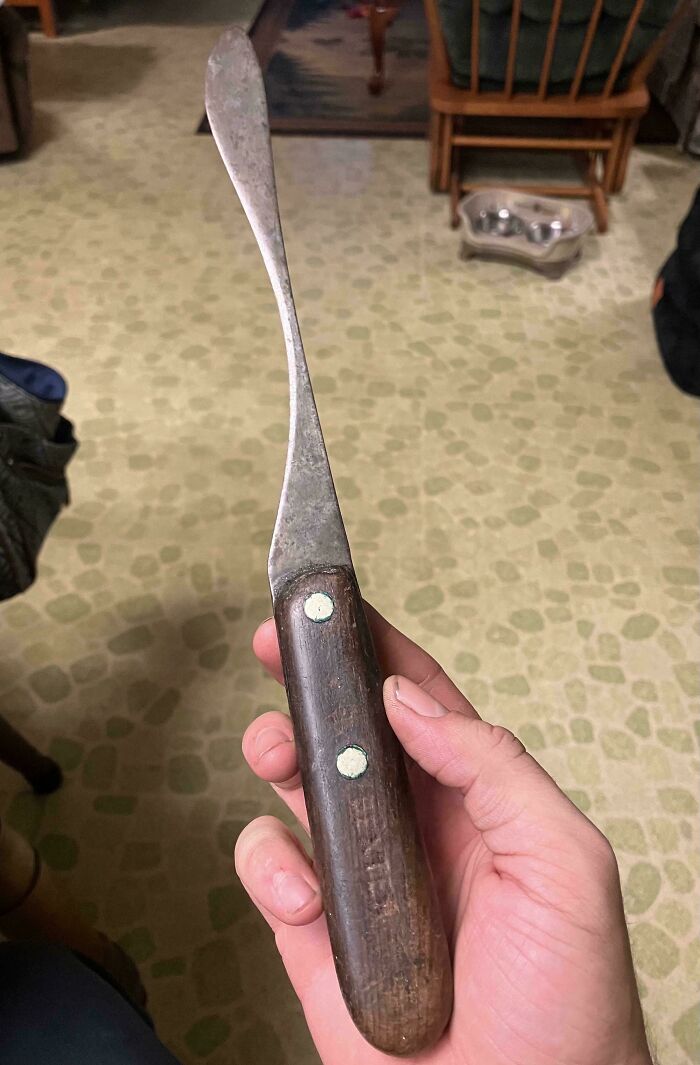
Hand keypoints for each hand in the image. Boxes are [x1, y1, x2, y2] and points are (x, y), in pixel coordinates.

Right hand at [236, 605, 650, 1064]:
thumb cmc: (567, 1007)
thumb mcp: (563, 864)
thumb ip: (494, 768)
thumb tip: (411, 702)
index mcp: (475, 801)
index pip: (418, 700)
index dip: (376, 645)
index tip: (337, 602)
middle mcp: (412, 829)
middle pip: (347, 733)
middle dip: (310, 684)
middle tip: (281, 645)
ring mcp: (362, 878)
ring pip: (298, 790)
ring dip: (278, 755)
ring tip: (278, 754)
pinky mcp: (317, 936)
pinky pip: (271, 874)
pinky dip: (271, 870)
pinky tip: (307, 896)